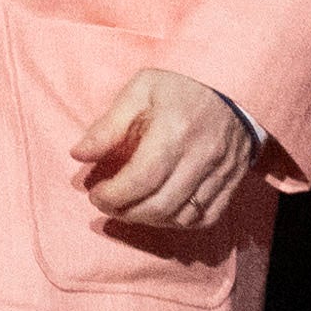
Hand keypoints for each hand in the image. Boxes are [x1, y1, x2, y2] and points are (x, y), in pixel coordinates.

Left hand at [72, 64, 263, 246]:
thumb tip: (78, 155)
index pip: (141, 179)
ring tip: (129, 209)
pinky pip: (205, 218)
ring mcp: (221, 172)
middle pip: (161, 204)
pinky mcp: (231, 183)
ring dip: (149, 220)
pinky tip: (160, 213)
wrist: (232, 88)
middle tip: (108, 205)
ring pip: (183, 216)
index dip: (113, 196)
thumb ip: (108, 125)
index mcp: (175, 130)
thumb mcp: (139, 91)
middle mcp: (202, 155)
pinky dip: (179, 223)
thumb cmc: (179, 89)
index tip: (96, 194)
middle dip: (126, 212)